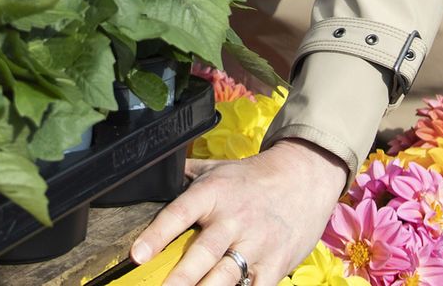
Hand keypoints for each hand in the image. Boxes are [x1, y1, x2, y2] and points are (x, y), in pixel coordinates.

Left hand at [134, 139, 346, 285]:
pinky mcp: (275, 264)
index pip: (179, 214)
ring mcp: (256, 244)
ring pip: (226, 276)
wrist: (304, 177)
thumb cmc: (252, 177)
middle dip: (180, 277)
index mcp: (212, 193)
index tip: (137, 255)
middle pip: (203, 253)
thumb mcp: (217, 168)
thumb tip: (152, 173)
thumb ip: (184, 175)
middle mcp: (233, 219)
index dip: (157, 235)